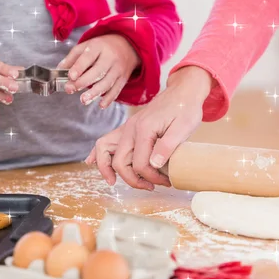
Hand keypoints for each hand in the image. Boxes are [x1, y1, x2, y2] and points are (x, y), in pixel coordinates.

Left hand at [57, 34, 139, 108]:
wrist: (128, 46)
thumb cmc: (102, 47)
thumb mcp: (87, 46)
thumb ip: (73, 58)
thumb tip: (59, 70)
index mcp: (99, 47)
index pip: (88, 57)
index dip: (79, 67)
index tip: (71, 76)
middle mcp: (110, 58)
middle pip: (97, 71)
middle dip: (83, 82)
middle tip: (71, 89)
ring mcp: (118, 69)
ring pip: (107, 82)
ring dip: (95, 93)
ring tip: (83, 100)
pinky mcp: (123, 79)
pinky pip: (116, 90)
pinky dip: (109, 99)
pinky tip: (101, 105)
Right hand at [85, 66, 212, 189]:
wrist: (183, 91)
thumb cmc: (186, 108)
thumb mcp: (184, 128)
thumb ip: (168, 146)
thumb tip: (153, 165)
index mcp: (144, 129)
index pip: (140, 163)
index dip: (152, 177)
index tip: (166, 181)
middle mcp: (130, 128)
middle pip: (119, 161)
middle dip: (132, 179)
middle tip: (150, 187)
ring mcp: (127, 127)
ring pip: (104, 149)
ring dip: (106, 167)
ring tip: (112, 181)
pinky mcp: (128, 128)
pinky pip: (107, 141)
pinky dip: (99, 153)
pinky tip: (92, 162)